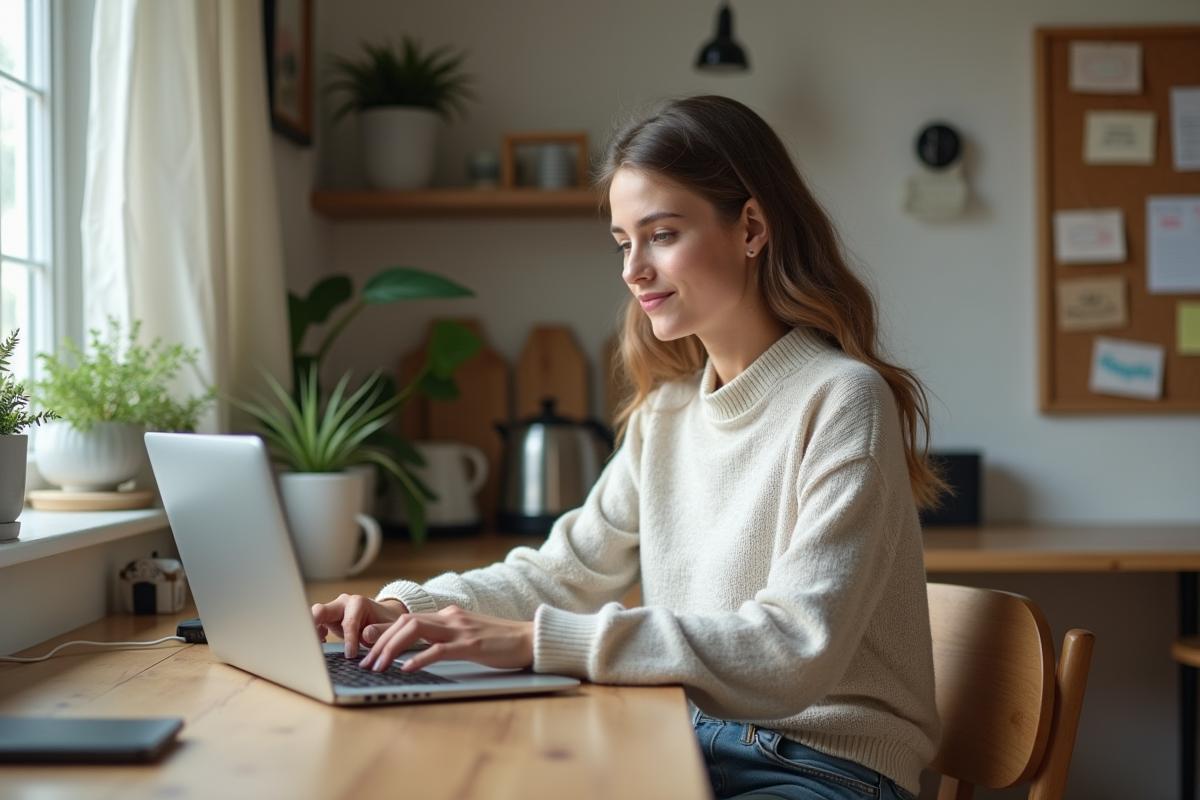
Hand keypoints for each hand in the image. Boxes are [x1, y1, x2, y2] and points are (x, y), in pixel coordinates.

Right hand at [312, 594, 407, 657]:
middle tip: (312, 642)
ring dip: (311, 631)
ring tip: (316, 648)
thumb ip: (381, 631)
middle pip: (321, 611)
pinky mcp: (328, 619)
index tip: (350, 654)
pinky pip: (315, 624)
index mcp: (358, 603)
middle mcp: (342, 603)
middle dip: (313, 623)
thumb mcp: (390, 626)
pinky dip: (313, 634)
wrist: (383, 616)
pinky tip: (321, 644)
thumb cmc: (386, 621)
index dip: (349, 639)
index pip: (349, 622)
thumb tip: (365, 635)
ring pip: (314, 616)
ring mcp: (333, 610)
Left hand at [359, 605, 533, 673]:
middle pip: (405, 622)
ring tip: (378, 666)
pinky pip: (439, 650)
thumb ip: (445, 636)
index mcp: (448, 615)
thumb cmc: (500, 641)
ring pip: (415, 631)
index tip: (364, 643)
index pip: (408, 619)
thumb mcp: (468, 634)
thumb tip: (420, 647)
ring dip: (392, 648)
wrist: (530, 639)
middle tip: (365, 662)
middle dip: (381, 642)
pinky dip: (419, 659)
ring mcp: (461, 630)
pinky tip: (406, 669)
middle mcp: (451, 618)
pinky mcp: (471, 645)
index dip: (384, 631)